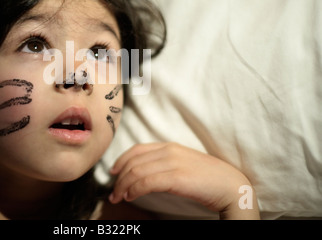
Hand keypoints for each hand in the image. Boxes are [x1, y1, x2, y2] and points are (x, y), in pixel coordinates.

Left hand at [108, 142, 259, 218]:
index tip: (113, 172)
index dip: (121, 160)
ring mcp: (172, 163)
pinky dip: (134, 190)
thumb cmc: (208, 178)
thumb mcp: (183, 164)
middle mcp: (169, 151)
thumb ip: (165, 163)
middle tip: (113, 192)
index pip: (137, 149)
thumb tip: (144, 172)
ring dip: (123, 186)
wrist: (231, 185)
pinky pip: (146, 182)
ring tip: (118, 197)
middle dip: (119, 178)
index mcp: (170, 146)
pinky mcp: (176, 177)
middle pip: (133, 162)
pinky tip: (130, 197)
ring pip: (136, 172)